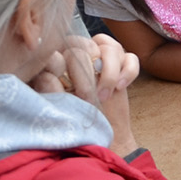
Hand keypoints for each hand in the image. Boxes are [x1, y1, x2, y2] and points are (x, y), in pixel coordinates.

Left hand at [33, 34, 140, 154]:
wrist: (100, 135)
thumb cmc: (75, 120)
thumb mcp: (58, 103)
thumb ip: (51, 87)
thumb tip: (49, 73)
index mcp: (64, 59)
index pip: (70, 45)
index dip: (75, 65)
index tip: (77, 92)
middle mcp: (84, 53)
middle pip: (91, 44)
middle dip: (91, 74)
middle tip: (92, 98)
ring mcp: (105, 57)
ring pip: (112, 48)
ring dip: (110, 73)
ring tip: (106, 96)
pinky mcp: (124, 66)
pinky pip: (131, 58)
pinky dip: (128, 71)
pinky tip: (121, 87)